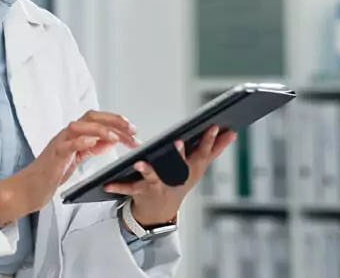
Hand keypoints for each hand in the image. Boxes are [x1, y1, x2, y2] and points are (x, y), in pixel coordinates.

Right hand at [0, 110, 139, 226]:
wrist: (29, 188)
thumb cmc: (50, 173)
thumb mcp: (76, 158)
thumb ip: (91, 147)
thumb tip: (110, 139)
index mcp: (74, 135)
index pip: (97, 120)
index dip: (116, 121)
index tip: (132, 129)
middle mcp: (66, 135)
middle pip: (91, 117)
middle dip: (113, 121)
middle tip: (131, 130)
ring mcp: (59, 143)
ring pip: (79, 127)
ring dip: (100, 130)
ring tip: (116, 137)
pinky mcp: (54, 156)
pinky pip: (67, 145)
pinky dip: (80, 141)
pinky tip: (92, 143)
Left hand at [104, 125, 234, 226]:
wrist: (160, 213)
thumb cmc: (178, 183)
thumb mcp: (198, 168)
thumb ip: (214, 149)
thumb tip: (232, 132)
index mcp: (190, 170)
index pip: (201, 152)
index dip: (208, 140)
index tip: (214, 126)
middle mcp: (175, 179)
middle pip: (178, 165)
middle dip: (178, 154)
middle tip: (177, 141)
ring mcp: (158, 187)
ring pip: (153, 178)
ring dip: (147, 170)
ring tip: (141, 162)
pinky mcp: (141, 193)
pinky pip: (128, 189)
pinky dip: (118, 186)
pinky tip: (108, 183)